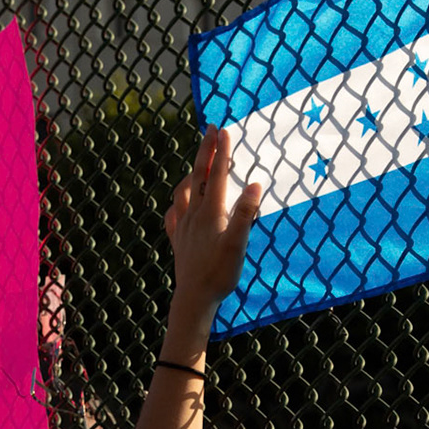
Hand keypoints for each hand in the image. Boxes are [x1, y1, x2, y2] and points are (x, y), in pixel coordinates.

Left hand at [165, 127, 264, 317]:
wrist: (194, 299)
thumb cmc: (219, 273)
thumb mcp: (238, 244)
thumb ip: (246, 214)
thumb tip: (255, 185)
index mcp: (211, 212)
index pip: (218, 175)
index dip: (222, 152)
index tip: (225, 130)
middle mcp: (194, 215)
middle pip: (199, 176)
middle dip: (205, 151)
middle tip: (211, 130)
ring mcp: (183, 227)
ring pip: (183, 192)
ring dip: (191, 174)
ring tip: (197, 166)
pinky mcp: (178, 241)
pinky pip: (173, 215)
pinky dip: (177, 203)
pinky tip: (179, 204)